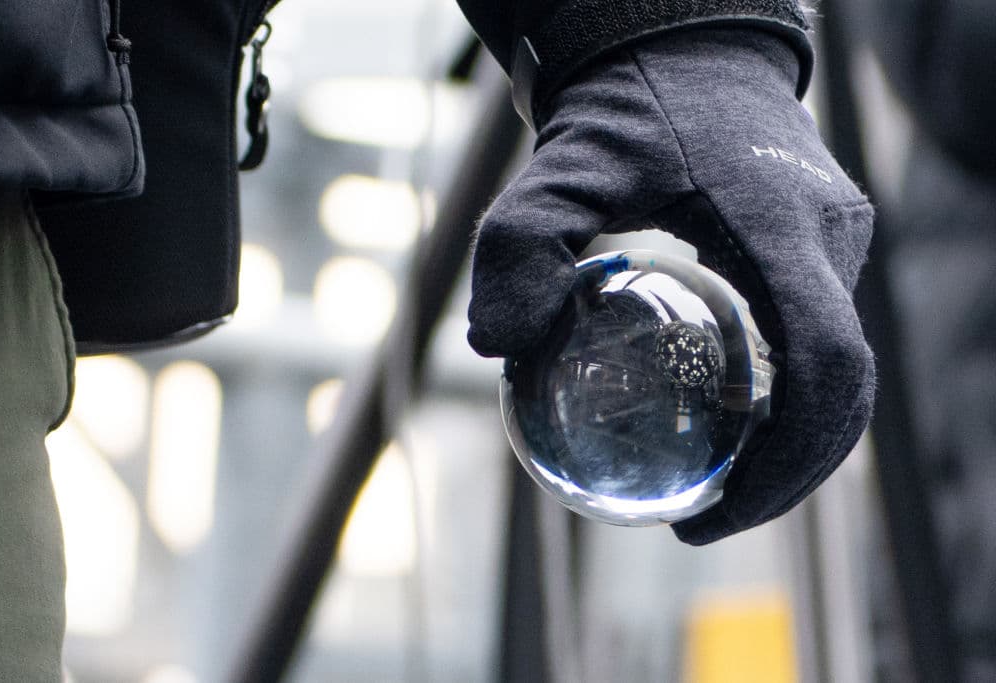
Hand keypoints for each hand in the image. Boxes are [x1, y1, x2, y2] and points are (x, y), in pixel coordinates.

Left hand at [467, 28, 874, 543]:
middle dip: (790, 476)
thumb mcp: (559, 163)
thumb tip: (493, 348)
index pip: (827, 366)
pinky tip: (715, 422)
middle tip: (703, 523)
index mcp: (787, 226)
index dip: (788, 460)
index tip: (711, 513)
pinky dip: (780, 402)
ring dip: (790, 446)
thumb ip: (518, 243)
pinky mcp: (818, 252)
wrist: (685, 47)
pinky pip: (816, 344)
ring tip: (713, 490)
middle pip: (844, 392)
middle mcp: (832, 241)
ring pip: (836, 373)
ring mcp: (835, 246)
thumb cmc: (626, 104)